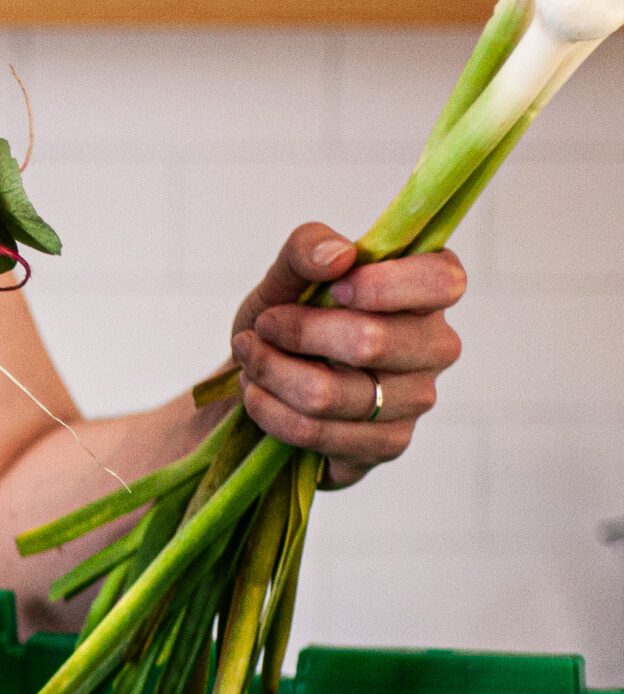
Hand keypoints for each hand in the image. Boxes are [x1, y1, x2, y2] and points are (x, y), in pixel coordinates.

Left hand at [229, 223, 465, 488]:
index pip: (441, 281)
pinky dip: (269, 411)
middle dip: (295, 332)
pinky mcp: (387, 444)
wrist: (260, 381)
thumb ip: (307, 249)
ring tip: (251, 361)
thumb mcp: (285, 276)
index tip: (334, 289)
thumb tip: (340, 256)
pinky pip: (316, 433)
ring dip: (270, 373)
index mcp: (429, 289)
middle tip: (262, 327)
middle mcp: (436, 345)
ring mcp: (417, 400)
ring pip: (330, 394)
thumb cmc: (286, 317)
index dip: (383, 285)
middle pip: (370, 342)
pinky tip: (258, 396)